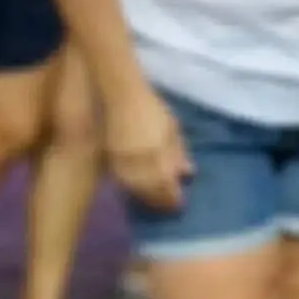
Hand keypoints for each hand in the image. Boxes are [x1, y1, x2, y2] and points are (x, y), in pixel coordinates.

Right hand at [104, 85, 192, 212]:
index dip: (173, 197)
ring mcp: (123, 158)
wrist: (121, 92)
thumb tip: (188, 173)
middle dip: (160, 201)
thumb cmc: (150, 106)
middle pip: (151, 189)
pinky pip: (121, 179)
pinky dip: (130, 187)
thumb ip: (178, 151)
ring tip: (152, 201)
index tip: (179, 204)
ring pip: (135, 187)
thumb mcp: (171, 126)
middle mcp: (141, 159)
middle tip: (167, 206)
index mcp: (158, 152)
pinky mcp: (110, 156)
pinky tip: (135, 188)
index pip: (167, 184)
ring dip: (145, 197)